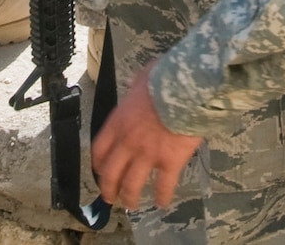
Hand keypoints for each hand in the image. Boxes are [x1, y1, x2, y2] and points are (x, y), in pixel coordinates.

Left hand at [91, 61, 204, 211]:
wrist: (186, 90)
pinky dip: (162, 197)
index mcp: (118, 122)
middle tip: (110, 198)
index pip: (99, 149)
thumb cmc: (164, 80)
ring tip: (131, 205)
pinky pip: (163, 185)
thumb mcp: (142, 79)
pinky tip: (162, 203)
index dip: (97, 165)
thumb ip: (136, 89)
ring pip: (132, 184)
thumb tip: (139, 86)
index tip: (100, 172)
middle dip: (108, 189)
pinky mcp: (169, 162)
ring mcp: (148, 154)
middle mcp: (128, 142)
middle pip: (111, 173)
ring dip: (130, 197)